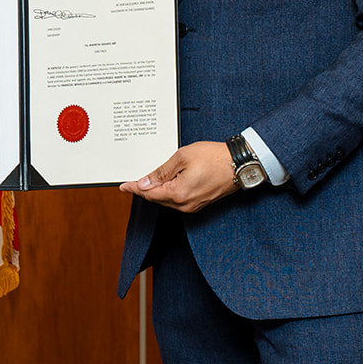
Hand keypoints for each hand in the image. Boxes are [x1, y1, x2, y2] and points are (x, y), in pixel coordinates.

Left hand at [120, 141, 235, 212]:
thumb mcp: (182, 157)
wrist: (239, 164)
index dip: (134, 188)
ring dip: (157, 190)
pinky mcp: (199, 203)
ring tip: (150, 178)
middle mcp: (184, 205)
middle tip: (134, 179)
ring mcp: (193, 206)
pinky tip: (167, 181)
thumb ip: (161, 172)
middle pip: (156, 198)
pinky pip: (177, 200)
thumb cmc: (213, 157)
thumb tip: (144, 183)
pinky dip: (169, 192)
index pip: (148, 193)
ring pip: (167, 200)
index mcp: (178, 194)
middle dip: (145, 189)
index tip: (123, 186)